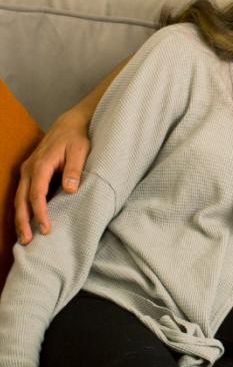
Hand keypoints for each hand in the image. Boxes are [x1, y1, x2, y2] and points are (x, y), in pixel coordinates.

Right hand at [14, 110, 91, 243]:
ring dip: (20, 218)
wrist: (69, 125)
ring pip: (19, 199)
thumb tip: (69, 189)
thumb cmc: (76, 138)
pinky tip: (27, 222)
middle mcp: (29, 169)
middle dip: (23, 221)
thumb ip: (74, 169)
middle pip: (21, 200)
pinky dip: (23, 209)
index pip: (36, 194)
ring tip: (24, 238)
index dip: (40, 213)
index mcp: (41, 165)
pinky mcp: (30, 173)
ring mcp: (27, 171)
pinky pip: (23, 194)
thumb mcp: (80, 150)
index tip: (45, 229)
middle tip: (27, 241)